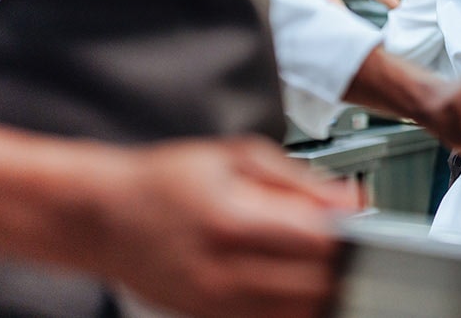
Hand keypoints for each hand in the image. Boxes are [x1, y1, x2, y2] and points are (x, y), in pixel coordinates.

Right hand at [95, 137, 359, 317]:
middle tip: (344, 244)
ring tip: (318, 261)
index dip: (349, 236)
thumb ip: (300, 181)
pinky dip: (292, 305)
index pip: (318, 244)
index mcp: (233, 222)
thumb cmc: (166, 180)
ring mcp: (215, 304)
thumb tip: (350, 201)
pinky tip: (290, 279)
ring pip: (298, 312)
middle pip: (315, 285)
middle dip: (340, 265)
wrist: (102, 217)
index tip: (358, 224)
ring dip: (320, 289)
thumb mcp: (237, 157)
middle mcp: (223, 272)